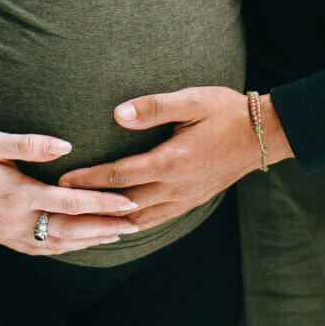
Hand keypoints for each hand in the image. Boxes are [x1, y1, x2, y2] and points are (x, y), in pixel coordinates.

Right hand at [0, 131, 140, 255]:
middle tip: (136, 223)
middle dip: (104, 227)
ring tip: (119, 234)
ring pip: (57, 244)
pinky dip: (67, 246)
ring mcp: (8, 235)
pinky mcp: (3, 239)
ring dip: (90, 240)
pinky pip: (42, 248)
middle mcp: (14, 222)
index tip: (128, 201)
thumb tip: (66, 145)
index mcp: (15, 196)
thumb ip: (29, 144)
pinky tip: (84, 241)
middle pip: (70, 230)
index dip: (102, 203)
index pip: (70, 203)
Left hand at [58, 87, 293, 230]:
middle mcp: (175, 187)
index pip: (119, 175)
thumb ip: (154, 107)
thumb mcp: (192, 100)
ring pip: (139, 219)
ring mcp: (184, 198)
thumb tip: (118, 114)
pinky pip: (157, 220)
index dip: (88, 179)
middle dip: (90, 207)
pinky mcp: (192, 201)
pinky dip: (134, 224)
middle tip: (60, 209)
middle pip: (123, 204)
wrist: (264, 135)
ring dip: (109, 222)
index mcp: (171, 162)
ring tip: (81, 224)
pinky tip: (120, 225)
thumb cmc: (226, 112)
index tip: (62, 181)